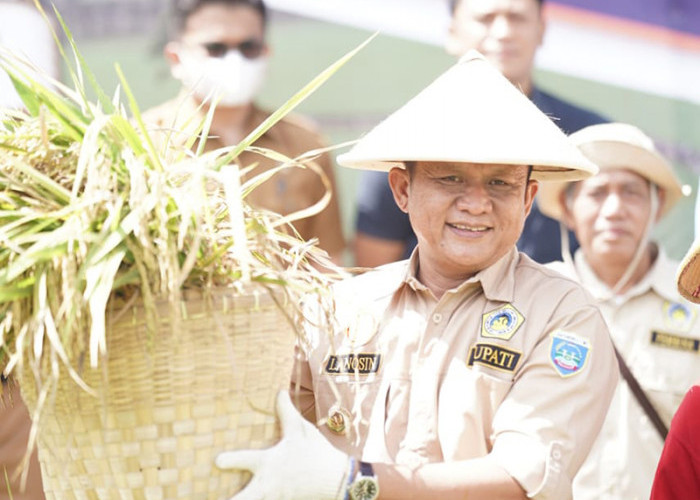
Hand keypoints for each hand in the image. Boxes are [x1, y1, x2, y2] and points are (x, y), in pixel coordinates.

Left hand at [216, 390, 351, 499]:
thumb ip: (286, 411)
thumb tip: (280, 391)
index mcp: (269, 462)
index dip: (231, 460)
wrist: (336, 479)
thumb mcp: (301, 429)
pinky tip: (256, 499)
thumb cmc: (317, 451)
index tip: (217, 461)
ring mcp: (275, 497)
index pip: (246, 460)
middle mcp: (268, 483)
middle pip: (244, 498)